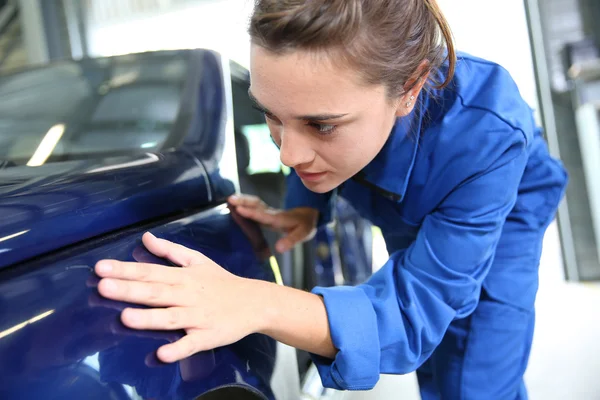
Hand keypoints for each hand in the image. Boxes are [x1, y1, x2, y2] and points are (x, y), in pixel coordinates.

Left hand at [95, 232, 264, 363]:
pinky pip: (191, 344)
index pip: (150, 271)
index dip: (126, 269)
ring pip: (170, 318)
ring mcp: (198, 317)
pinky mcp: (207, 337)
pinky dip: (178, 349)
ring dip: (149, 318)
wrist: (255, 302)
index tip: (101, 267)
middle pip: (156, 292)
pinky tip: (163, 354)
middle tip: (103, 286)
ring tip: (125, 317)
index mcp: (183, 276)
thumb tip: (145, 237)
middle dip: (129, 290)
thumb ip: (169, 251)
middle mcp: (188, 295)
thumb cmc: (221, 282)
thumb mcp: (197, 260)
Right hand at [228, 194, 317, 252]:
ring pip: (254, 203)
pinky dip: (243, 203)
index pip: (264, 215)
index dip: (252, 212)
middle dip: (244, 202)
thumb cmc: (304, 226)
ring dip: (242, 200)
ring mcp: (268, 211)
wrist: (308, 216)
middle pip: (257, 205)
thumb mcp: (302, 234)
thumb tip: (278, 249)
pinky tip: (234, 204)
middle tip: (230, 199)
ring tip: (229, 199)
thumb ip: (291, 241)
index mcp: (280, 218)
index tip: (239, 209)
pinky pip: (254, 206)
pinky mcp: (265, 212)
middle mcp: (272, 213)